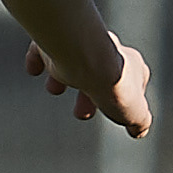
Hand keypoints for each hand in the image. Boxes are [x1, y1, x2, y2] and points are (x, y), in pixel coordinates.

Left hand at [18, 30, 152, 139]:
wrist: (84, 59)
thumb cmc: (113, 84)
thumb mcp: (135, 113)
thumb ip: (139, 121)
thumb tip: (139, 131)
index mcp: (130, 65)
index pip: (132, 81)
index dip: (125, 98)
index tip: (117, 113)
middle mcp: (106, 49)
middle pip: (98, 72)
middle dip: (88, 94)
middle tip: (81, 114)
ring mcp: (78, 44)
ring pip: (70, 60)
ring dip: (61, 77)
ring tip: (53, 90)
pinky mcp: (53, 41)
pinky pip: (43, 49)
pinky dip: (37, 60)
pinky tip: (34, 71)